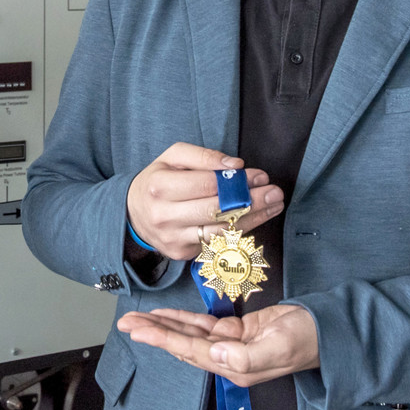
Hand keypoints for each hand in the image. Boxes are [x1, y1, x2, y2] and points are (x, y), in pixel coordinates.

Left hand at [117, 305, 318, 386]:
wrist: (325, 331)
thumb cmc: (306, 341)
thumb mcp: (279, 348)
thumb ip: (246, 355)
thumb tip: (215, 353)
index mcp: (235, 367)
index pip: (191, 352)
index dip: (162, 339)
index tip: (139, 331)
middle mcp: (227, 359)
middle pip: (182, 345)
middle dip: (153, 333)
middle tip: (125, 323)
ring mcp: (230, 346)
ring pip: (188, 335)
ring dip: (163, 326)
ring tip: (136, 319)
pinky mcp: (235, 333)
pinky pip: (202, 326)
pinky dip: (183, 319)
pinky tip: (165, 315)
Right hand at [126, 143, 282, 260]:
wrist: (133, 214)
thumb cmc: (158, 181)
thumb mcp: (172, 157)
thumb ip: (202, 156)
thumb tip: (235, 166)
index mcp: (159, 187)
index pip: (205, 185)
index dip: (236, 181)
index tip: (260, 175)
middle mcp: (164, 216)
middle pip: (216, 210)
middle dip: (251, 200)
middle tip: (275, 192)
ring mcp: (173, 238)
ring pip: (221, 230)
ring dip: (253, 218)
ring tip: (274, 205)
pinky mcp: (182, 253)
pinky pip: (218, 242)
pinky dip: (241, 231)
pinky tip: (257, 218)